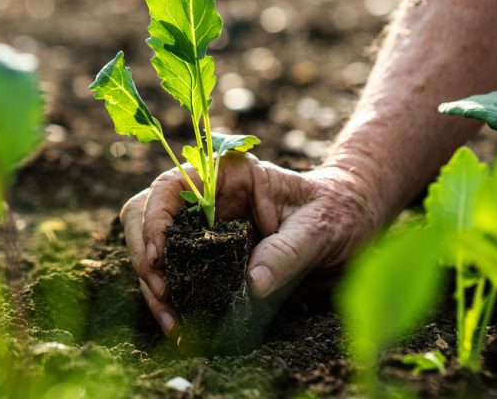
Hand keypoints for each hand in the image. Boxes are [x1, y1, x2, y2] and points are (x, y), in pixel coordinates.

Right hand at [120, 152, 379, 335]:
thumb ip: (287, 251)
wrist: (350, 221)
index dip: (154, 217)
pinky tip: (177, 322)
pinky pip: (175, 270)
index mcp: (228, 174)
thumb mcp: (319, 227)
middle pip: (147, 213)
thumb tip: (253, 284)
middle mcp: (208, 196)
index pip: (171, 184)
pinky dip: (170, 296)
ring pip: (154, 245)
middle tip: (162, 293)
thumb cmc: (337, 211)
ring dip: (152, 281)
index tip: (160, 255)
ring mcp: (204, 224)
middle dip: (146, 254)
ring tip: (170, 319)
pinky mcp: (209, 252)